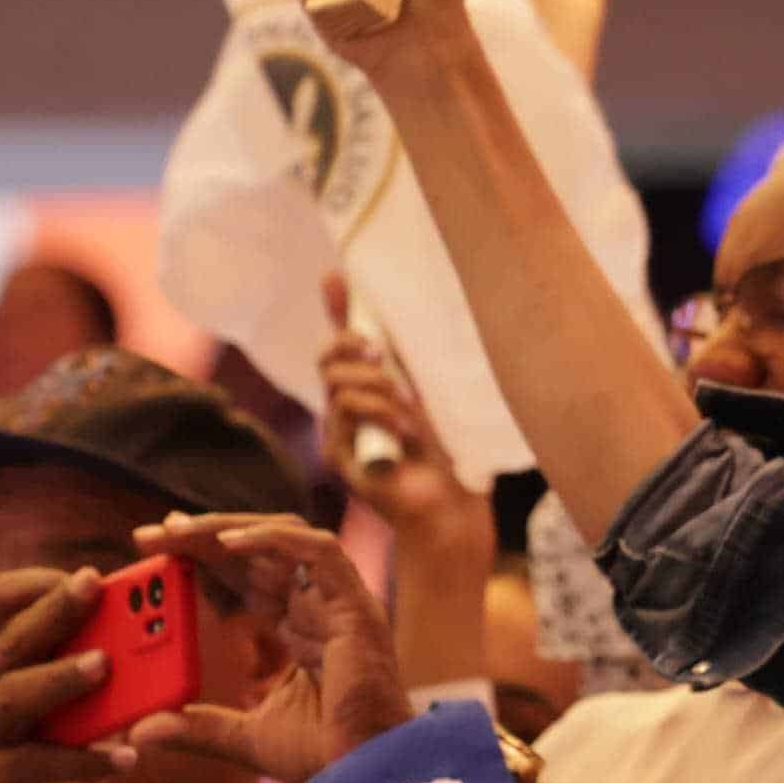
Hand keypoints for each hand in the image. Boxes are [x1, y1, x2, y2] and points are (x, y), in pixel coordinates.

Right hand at [0, 567, 124, 782]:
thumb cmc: (70, 743)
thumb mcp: (77, 693)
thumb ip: (93, 653)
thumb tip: (146, 617)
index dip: (39, 581)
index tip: (90, 577)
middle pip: (9, 638)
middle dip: (54, 609)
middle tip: (95, 585)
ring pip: (13, 694)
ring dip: (60, 675)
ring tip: (105, 664)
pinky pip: (36, 763)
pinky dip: (84, 760)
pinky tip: (128, 757)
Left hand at [123, 517, 414, 782]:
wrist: (365, 777)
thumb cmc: (326, 757)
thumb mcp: (245, 738)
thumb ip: (198, 729)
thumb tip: (141, 732)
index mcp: (300, 628)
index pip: (247, 575)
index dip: (204, 558)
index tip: (155, 550)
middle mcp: (320, 605)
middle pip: (259, 550)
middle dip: (204, 536)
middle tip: (149, 534)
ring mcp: (340, 601)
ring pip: (285, 537)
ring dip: (229, 528)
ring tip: (178, 531)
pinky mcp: (355, 605)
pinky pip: (318, 551)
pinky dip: (274, 539)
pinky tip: (228, 542)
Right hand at [319, 274, 472, 548]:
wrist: (455, 505)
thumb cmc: (452, 450)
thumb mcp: (434, 390)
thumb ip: (414, 354)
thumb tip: (405, 305)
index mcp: (372, 388)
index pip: (345, 340)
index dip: (339, 307)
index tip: (336, 276)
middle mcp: (348, 409)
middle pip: (328, 357)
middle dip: (352, 344)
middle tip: (383, 354)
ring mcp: (340, 433)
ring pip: (337, 383)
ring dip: (378, 387)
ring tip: (408, 408)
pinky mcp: (338, 456)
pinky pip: (345, 412)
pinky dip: (378, 412)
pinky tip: (404, 430)